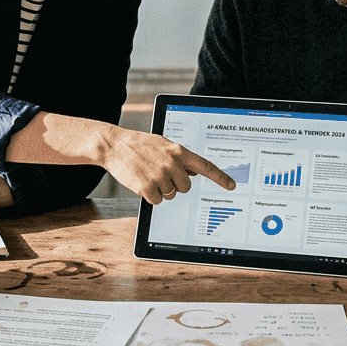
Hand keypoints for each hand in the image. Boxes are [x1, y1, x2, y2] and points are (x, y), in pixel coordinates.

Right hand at [100, 128, 235, 204]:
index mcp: (179, 151)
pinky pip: (158, 200)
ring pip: (171, 195)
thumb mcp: (164, 144)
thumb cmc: (140, 145)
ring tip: (149, 175)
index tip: (232, 185)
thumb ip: (180, 157)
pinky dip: (151, 196)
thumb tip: (193, 173)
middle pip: (186, 188)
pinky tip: (142, 182)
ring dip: (161, 190)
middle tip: (162, 176)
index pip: (206, 166)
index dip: (220, 177)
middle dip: (176, 186)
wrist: (115, 145)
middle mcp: (172, 163)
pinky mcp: (147, 187)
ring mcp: (160, 175)